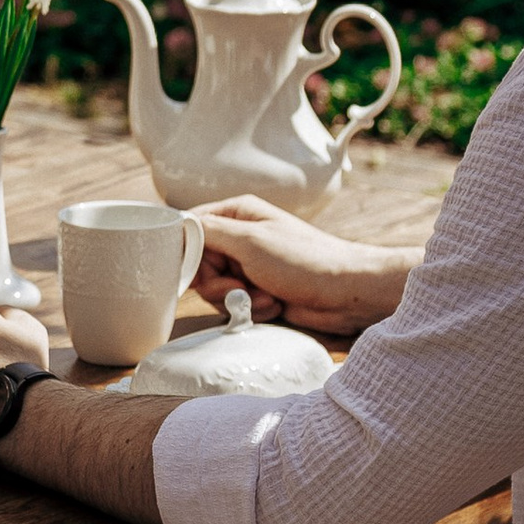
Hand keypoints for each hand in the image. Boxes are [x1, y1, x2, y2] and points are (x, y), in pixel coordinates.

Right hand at [191, 196, 417, 335]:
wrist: (347, 293)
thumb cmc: (305, 260)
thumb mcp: (251, 241)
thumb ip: (208, 232)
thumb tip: (176, 226)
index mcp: (237, 214)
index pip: (190, 227)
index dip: (185, 252)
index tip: (190, 272)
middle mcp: (239, 237)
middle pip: (198, 263)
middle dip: (216, 283)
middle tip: (238, 288)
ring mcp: (248, 265)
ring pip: (213, 288)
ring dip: (236, 300)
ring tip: (265, 297)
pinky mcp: (257, 290)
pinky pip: (233, 304)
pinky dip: (250, 309)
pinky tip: (272, 305)